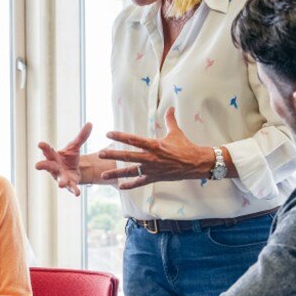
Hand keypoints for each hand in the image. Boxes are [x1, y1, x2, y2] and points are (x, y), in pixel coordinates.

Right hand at [35, 123, 92, 195]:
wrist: (73, 171)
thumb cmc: (69, 157)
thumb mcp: (75, 146)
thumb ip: (81, 136)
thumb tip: (90, 123)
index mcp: (54, 156)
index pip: (48, 150)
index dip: (44, 147)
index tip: (40, 144)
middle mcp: (55, 167)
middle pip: (48, 166)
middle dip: (43, 165)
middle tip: (37, 165)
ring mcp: (61, 176)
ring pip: (59, 179)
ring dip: (60, 182)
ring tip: (61, 185)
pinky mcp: (69, 184)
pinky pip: (71, 188)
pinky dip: (74, 190)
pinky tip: (77, 194)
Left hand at [98, 107, 213, 189]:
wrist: (194, 164)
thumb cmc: (185, 146)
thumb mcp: (176, 132)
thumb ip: (170, 119)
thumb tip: (170, 107)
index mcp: (154, 145)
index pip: (133, 139)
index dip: (120, 136)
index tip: (108, 133)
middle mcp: (150, 158)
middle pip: (128, 156)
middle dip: (113, 154)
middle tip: (100, 153)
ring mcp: (151, 169)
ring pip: (130, 172)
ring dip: (116, 173)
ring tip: (103, 175)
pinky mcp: (154, 178)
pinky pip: (140, 182)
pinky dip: (130, 185)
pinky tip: (120, 187)